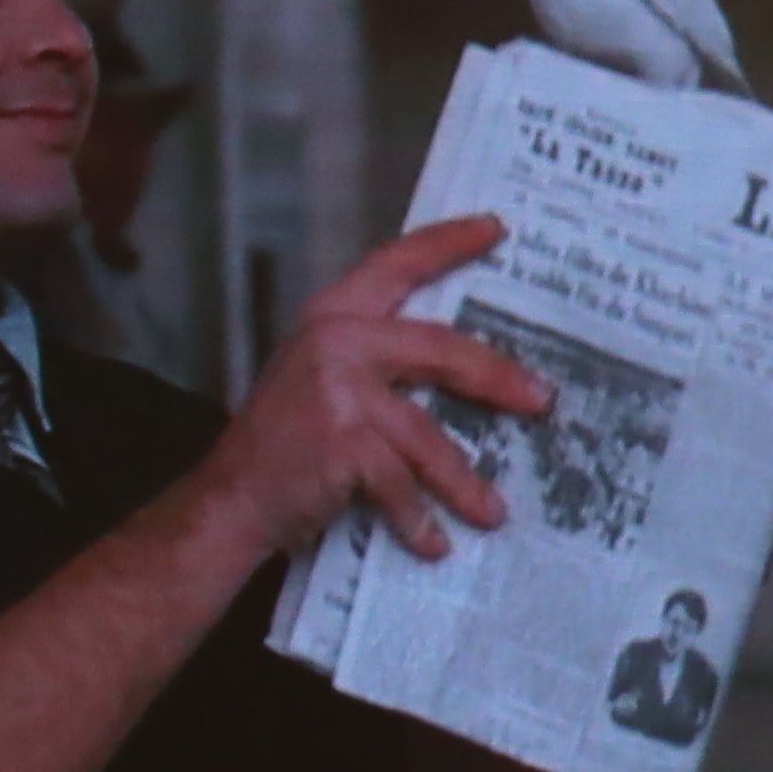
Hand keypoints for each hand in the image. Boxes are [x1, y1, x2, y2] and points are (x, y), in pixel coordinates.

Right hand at [203, 213, 548, 566]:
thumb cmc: (285, 445)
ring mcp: (337, 388)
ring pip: (428, 435)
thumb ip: (379, 365)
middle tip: (542, 400)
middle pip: (440, 349)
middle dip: (496, 378)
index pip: (396, 263)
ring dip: (463, 482)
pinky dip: (420, 520)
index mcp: (332, 316)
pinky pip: (402, 483)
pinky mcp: (342, 440)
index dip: (446, 243)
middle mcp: (335, 340)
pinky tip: (433, 544)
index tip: (495, 227)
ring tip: (491, 512)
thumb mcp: (323, 382)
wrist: (229, 499)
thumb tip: (470, 372)